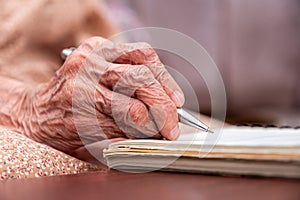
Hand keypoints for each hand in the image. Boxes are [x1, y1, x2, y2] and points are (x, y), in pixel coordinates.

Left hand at [25, 37, 184, 161]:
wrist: (40, 112)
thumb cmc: (65, 133)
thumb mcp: (91, 149)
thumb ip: (124, 143)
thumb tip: (157, 135)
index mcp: (81, 104)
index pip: (132, 112)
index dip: (155, 125)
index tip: (166, 134)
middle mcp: (85, 74)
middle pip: (139, 80)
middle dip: (164, 104)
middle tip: (173, 123)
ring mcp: (90, 56)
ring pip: (142, 60)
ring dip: (164, 82)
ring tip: (174, 100)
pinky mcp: (94, 46)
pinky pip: (135, 50)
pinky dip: (154, 65)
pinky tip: (159, 82)